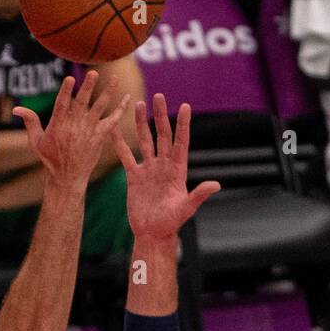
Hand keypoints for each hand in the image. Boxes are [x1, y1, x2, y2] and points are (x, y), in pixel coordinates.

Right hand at [14, 71, 129, 190]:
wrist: (67, 178)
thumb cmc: (50, 159)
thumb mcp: (36, 141)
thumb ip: (30, 121)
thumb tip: (15, 109)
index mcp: (58, 124)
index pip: (62, 104)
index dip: (66, 91)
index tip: (70, 78)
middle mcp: (74, 126)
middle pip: (82, 103)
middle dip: (88, 88)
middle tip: (94, 73)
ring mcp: (88, 131)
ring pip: (99, 108)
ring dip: (108, 93)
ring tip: (115, 78)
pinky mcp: (100, 137)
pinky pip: (112, 121)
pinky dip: (120, 110)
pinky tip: (128, 99)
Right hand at [111, 94, 219, 240]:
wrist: (152, 234)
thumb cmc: (171, 223)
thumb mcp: (186, 208)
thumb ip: (199, 195)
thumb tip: (216, 184)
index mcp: (177, 170)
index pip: (181, 142)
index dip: (183, 125)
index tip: (185, 106)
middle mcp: (163, 166)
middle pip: (162, 135)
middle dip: (160, 116)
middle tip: (159, 96)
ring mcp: (148, 169)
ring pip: (145, 140)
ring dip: (141, 122)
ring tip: (138, 103)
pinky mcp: (134, 176)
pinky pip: (126, 155)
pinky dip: (119, 143)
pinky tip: (113, 128)